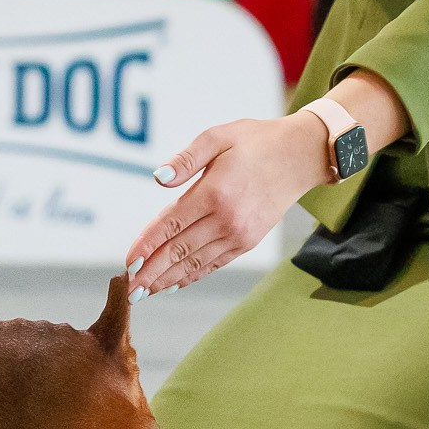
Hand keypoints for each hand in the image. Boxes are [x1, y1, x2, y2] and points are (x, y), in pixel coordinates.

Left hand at [126, 114, 330, 297]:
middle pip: (179, 251)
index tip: (127, 262)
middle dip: (151, 272)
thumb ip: (185, 159)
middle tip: (129, 289)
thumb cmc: (256, 142)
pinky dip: (192, 275)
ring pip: (195, 263)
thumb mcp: (218, 137)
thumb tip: (158, 178)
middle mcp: (226, 219)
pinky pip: (214, 263)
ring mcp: (239, 234)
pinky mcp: (247, 242)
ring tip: (144, 292)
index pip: (170, 225)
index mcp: (214, 193)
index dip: (146, 245)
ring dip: (167, 279)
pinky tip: (174, 283)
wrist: (300, 156)